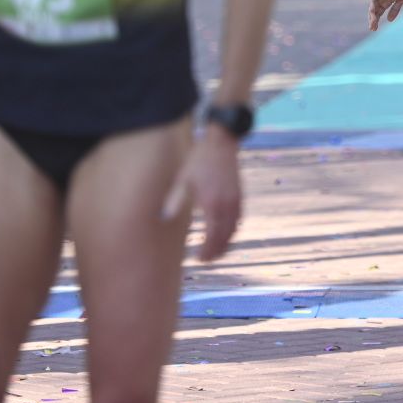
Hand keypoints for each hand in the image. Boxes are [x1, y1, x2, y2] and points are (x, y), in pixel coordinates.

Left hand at [162, 128, 241, 262]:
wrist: (220, 142)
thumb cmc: (198, 160)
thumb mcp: (182, 179)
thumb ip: (174, 200)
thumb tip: (163, 218)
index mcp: (212, 204)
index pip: (213, 237)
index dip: (207, 251)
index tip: (199, 259)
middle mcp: (228, 205)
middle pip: (226, 237)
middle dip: (217, 252)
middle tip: (206, 260)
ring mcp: (236, 199)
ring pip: (234, 229)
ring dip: (226, 243)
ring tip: (214, 250)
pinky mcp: (239, 194)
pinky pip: (238, 219)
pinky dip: (232, 230)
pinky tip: (223, 231)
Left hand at [368, 0, 402, 29]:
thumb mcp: (401, 0)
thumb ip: (395, 10)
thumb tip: (389, 21)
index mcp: (386, 3)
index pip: (379, 13)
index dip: (376, 21)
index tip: (374, 29)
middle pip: (374, 11)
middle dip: (373, 20)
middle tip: (372, 29)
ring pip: (373, 6)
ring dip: (372, 14)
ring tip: (372, 22)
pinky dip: (372, 4)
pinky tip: (372, 11)